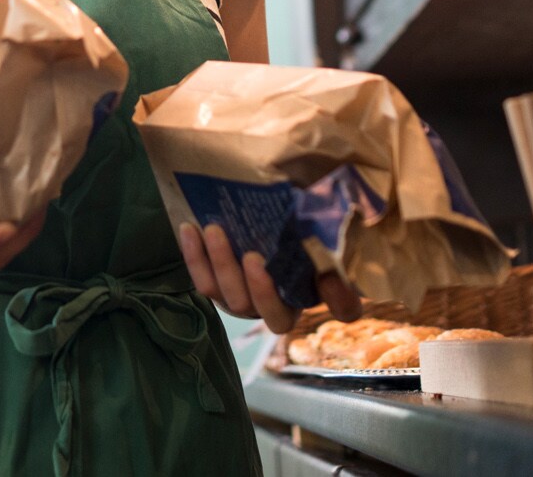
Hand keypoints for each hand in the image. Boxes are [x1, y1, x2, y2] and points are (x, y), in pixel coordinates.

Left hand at [178, 221, 361, 333]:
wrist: (249, 222)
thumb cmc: (290, 223)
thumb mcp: (312, 225)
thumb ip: (328, 236)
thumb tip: (338, 248)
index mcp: (316, 292)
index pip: (343, 309)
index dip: (341, 299)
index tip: (331, 276)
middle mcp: (281, 307)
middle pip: (270, 310)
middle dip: (260, 287)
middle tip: (253, 256)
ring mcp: (245, 302)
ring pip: (230, 298)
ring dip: (221, 265)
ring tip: (214, 230)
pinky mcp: (218, 291)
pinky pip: (203, 283)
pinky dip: (194, 258)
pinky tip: (189, 229)